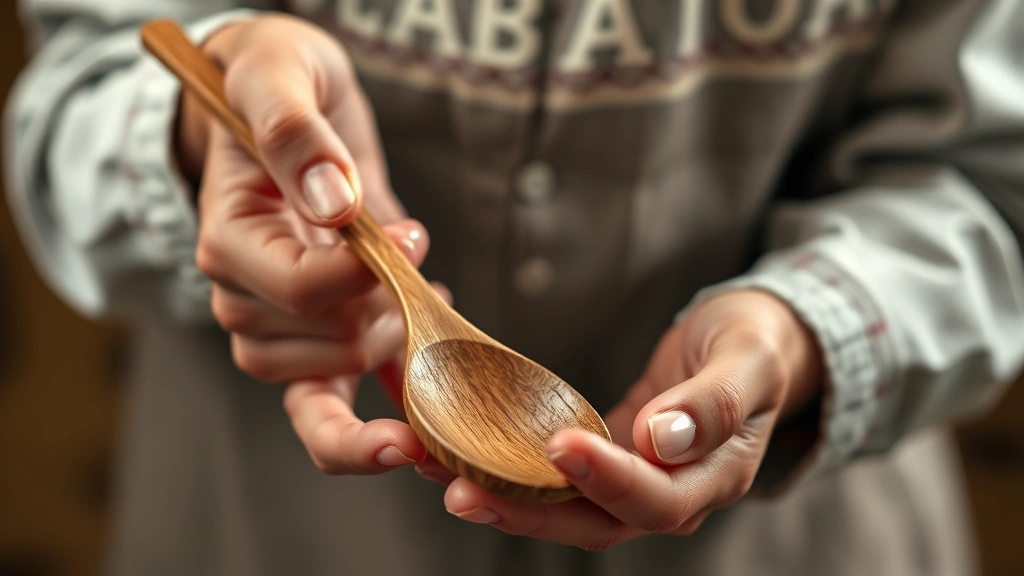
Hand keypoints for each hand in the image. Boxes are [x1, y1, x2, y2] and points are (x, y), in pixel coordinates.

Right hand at [184, 16, 442, 473]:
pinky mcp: (315, 338)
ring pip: (329, 378)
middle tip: (411, 257)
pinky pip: (331, 409)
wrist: (283, 104)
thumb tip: (332, 201)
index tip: (410, 236)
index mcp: (229, 239)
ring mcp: (276, 325)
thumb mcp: (280, 76)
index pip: (296, 291)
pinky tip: (422, 387)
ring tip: (417, 293)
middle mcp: (243, 296)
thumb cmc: (276, 85)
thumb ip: (296, 133)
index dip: (366, 275)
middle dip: (386, 310)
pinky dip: (380, 409)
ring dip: (390, 347)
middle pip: (323, 345)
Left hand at [435, 290, 822, 549]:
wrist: (748, 343)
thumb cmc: (753, 346)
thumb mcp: (748, 360)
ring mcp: (633, 483)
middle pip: (593, 522)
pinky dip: (506, 467)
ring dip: (500, 494)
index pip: (655, 499)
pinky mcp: (604, 461)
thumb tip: (662, 439)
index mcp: (713, 477)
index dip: (608, 480)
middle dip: (525, 509)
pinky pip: (553, 476)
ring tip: (437, 471)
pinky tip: (457, 450)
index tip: (561, 446)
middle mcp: (670, 493)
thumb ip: (715, 403)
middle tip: (462, 488)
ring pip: (562, 507)